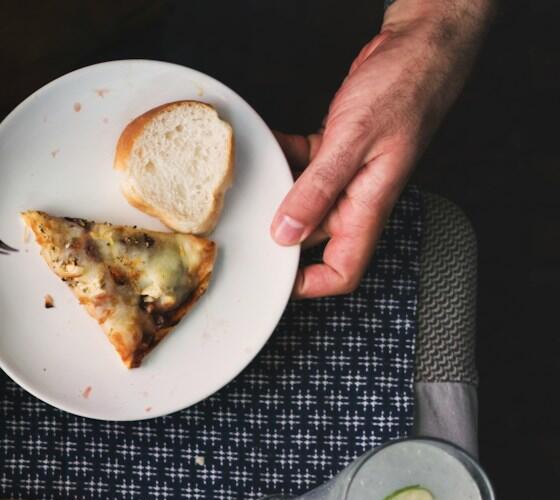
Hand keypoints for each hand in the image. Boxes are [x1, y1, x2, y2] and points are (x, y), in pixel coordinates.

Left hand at [270, 3, 488, 297]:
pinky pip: (303, 167)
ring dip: (277, 193)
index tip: (274, 280)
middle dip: (278, 236)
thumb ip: (318, 189)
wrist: (422, 46)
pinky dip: (285, 159)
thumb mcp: (354, 140)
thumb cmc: (405, 86)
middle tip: (243, 227)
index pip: (343, 270)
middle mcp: (358, 197)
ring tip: (251, 185)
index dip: (309, 285)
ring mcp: (348, 174)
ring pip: (303, 202)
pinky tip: (269, 147)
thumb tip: (286, 233)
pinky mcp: (338, 150)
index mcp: (369, 206)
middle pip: (312, 240)